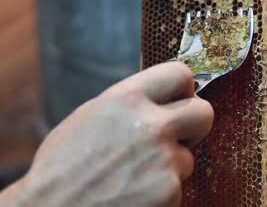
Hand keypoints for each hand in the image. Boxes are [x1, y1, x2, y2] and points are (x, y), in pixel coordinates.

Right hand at [0, 62, 212, 206]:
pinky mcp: (169, 193)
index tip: (178, 100)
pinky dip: (161, 193)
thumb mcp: (90, 116)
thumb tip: (161, 99)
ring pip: (188, 157)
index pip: (180, 73)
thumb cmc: (62, 167)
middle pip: (204, 112)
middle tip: (179, 136)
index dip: (184, 88)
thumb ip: (130, 104)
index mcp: (126, 99)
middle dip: (195, 124)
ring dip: (169, 167)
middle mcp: (150, 125)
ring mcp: (163, 160)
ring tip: (133, 176)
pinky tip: (133, 194)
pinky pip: (177, 187)